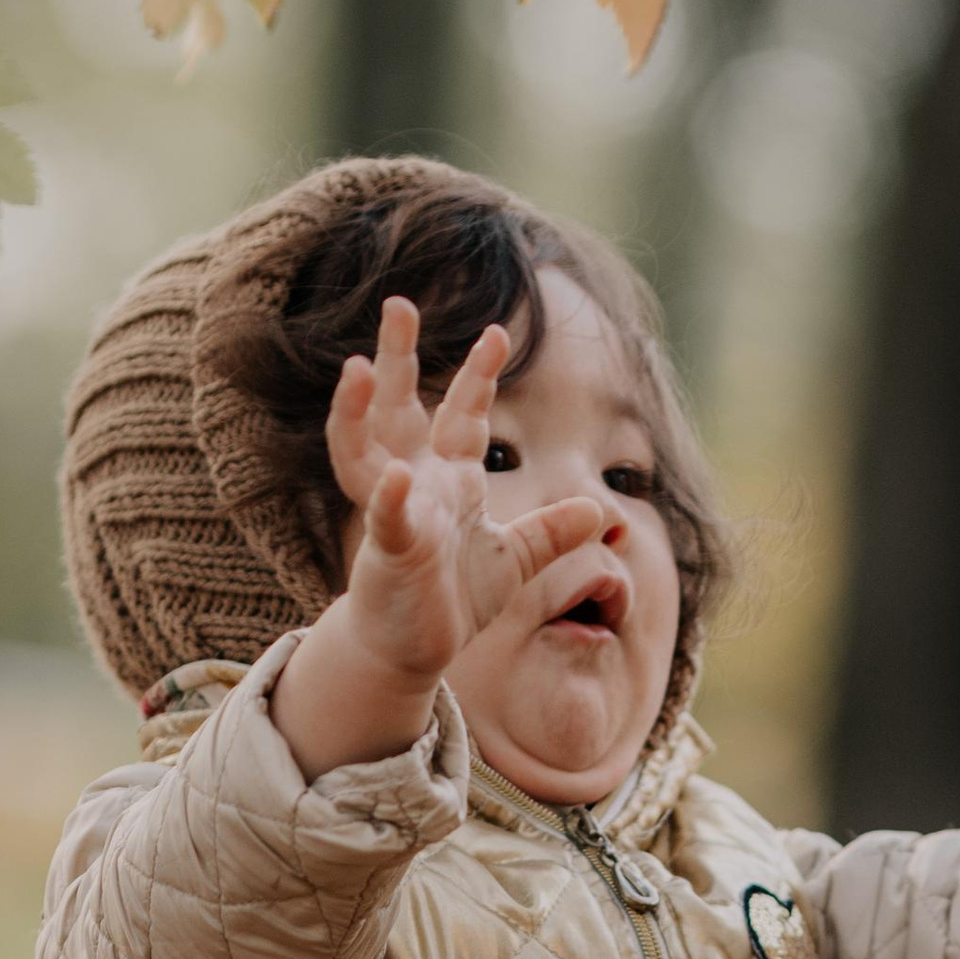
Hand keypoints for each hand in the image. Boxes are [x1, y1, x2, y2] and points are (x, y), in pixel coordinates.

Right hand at [271, 297, 611, 778]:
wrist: (414, 652)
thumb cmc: (455, 602)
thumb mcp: (515, 563)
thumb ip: (552, 534)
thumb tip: (601, 510)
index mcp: (449, 483)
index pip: (463, 416)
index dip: (478, 375)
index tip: (496, 332)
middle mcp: (417, 487)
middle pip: (401, 411)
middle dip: (398, 359)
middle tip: (396, 306)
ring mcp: (398, 518)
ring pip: (367, 455)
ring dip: (359, 412)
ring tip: (358, 368)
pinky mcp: (390, 555)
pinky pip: (388, 521)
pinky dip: (391, 499)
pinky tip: (397, 476)